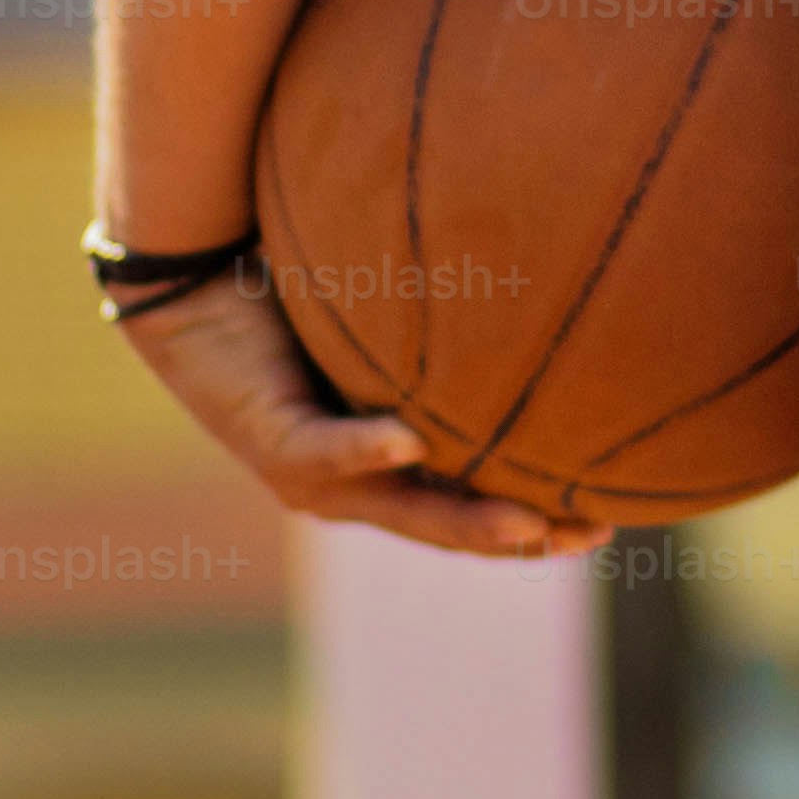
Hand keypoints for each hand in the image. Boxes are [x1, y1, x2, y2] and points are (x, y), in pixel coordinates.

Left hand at [113, 274, 610, 561]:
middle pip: (450, 525)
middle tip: (596, 531)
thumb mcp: (390, 313)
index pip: (470, 505)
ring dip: (462, 519)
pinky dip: (364, 447)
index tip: (606, 518)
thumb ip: (450, 316)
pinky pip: (325, 449)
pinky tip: (408, 439)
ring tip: (528, 521)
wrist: (192, 283)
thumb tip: (544, 262)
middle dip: (523, 536)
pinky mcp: (270, 440)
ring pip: (397, 508)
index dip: (536, 521)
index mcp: (387, 463)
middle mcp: (354, 483)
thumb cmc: (296, 286)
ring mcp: (312, 472)